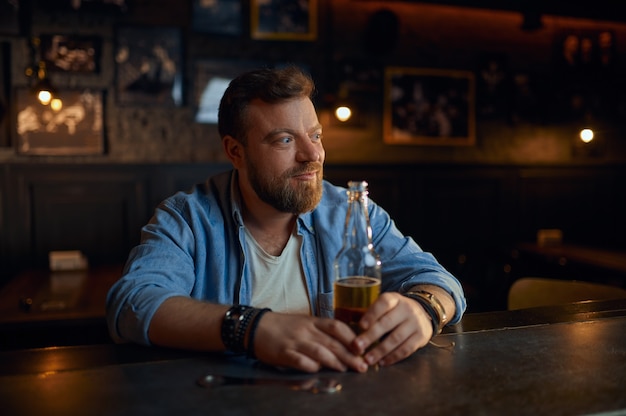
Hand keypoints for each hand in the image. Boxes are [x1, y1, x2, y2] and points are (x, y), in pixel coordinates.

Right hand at [252, 312, 368, 372]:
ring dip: (335, 362)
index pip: (337, 326)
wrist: (256, 327)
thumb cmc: (284, 327)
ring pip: (319, 351)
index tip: (363, 348)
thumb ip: (321, 332)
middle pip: (332, 342)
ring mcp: (295, 341)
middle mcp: (306, 330)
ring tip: (345, 370)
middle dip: (350, 355)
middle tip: (362, 366)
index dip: (352, 338)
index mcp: (313, 321)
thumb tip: (344, 345)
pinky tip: (318, 371)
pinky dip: (310, 366)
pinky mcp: (283, 353)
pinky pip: (300, 361)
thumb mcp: (304, 323)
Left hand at [351, 292, 432, 366]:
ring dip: (380, 351)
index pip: (383, 303)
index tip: (360, 326)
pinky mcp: (422, 336)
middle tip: (357, 346)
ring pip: (396, 338)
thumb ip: (370, 314)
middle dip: (371, 336)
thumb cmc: (394, 312)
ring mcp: (415, 322)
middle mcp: (406, 308)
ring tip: (367, 359)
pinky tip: (382, 362)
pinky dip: (393, 357)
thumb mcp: (385, 306)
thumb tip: (345, 326)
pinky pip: (406, 349)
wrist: (422, 313)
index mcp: (394, 299)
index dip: (372, 314)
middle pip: (387, 323)